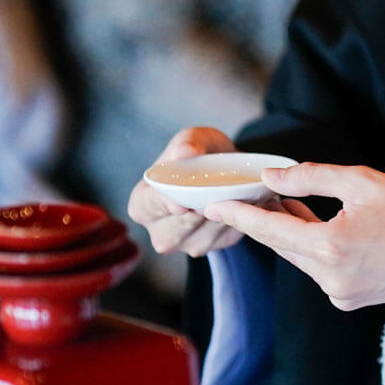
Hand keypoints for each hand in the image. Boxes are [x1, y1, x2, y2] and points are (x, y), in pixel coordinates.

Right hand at [127, 127, 242, 256]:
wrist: (232, 167)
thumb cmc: (203, 153)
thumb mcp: (196, 139)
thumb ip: (188, 143)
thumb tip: (183, 151)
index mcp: (143, 202)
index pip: (146, 207)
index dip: (161, 206)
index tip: (179, 205)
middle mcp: (160, 229)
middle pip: (174, 231)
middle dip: (194, 218)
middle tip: (213, 200)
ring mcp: (186, 242)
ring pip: (201, 239)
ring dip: (218, 220)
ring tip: (231, 197)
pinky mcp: (213, 246)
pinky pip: (223, 240)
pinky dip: (234, 223)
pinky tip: (240, 206)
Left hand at [203, 164, 384, 310]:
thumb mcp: (365, 181)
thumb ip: (312, 176)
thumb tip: (272, 177)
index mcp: (332, 248)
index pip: (270, 229)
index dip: (239, 214)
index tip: (212, 205)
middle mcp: (331, 279)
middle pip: (282, 245)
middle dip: (264, 219)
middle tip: (250, 192)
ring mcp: (341, 295)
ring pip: (300, 258)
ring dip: (291, 232)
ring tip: (286, 201)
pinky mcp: (351, 301)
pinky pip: (319, 270)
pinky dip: (314, 248)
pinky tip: (319, 226)